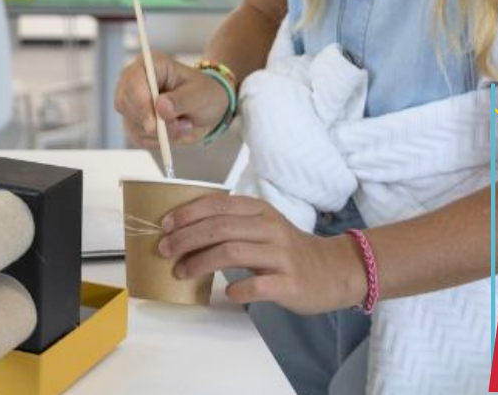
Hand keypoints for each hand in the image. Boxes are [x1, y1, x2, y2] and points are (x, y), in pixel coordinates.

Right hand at [113, 52, 230, 148]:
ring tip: (184, 125)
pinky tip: (174, 132)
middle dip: (152, 122)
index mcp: (150, 64)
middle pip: (125, 103)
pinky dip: (158, 141)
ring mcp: (131, 102)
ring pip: (132, 123)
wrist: (206, 109)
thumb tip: (160, 107)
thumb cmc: (204, 94)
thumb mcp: (200, 95)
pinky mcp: (133, 121)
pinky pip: (138, 137)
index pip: (133, 79)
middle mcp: (134, 80)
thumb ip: (181, 100)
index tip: (153, 125)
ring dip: (160, 132)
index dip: (139, 103)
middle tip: (179, 126)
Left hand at [157, 193, 366, 313]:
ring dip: (200, 262)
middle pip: (220, 228)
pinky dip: (236, 289)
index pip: (218, 205)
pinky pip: (256, 285)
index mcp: (260, 211)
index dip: (188, 213)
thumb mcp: (263, 227)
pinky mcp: (289, 283)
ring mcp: (281, 256)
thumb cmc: (288, 250)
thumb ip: (232, 225)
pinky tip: (226, 292)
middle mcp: (270, 228)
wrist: (334, 270)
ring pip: (232, 252)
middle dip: (186, 238)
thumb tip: (185, 231)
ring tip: (181, 272)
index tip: (165, 225)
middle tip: (164, 250)